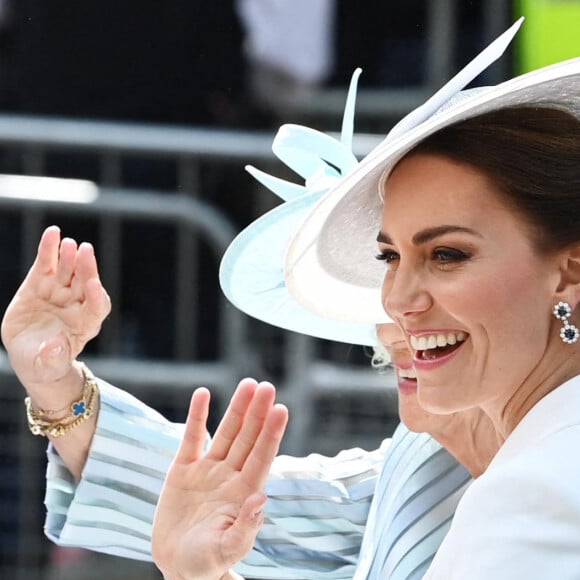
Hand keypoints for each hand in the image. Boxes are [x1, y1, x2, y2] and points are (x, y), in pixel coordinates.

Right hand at [1, 225, 110, 390]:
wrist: (31, 355)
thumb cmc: (46, 363)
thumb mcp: (48, 365)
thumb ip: (53, 357)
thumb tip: (55, 347)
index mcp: (86, 324)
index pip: (97, 307)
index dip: (96, 296)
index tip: (93, 285)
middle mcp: (76, 305)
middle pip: (85, 283)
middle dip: (86, 268)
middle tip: (86, 251)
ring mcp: (59, 292)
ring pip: (68, 270)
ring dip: (70, 257)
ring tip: (69, 243)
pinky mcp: (40, 283)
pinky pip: (47, 263)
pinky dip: (49, 248)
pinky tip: (52, 233)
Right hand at [152, 378, 287, 579]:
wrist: (178, 566)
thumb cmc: (207, 563)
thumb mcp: (228, 550)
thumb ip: (246, 527)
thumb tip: (262, 498)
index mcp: (245, 493)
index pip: (262, 457)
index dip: (271, 434)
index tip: (281, 410)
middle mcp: (231, 475)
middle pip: (247, 438)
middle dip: (257, 413)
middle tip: (267, 387)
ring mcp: (208, 470)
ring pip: (226, 433)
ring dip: (236, 408)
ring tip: (248, 385)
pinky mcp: (183, 469)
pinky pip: (192, 438)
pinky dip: (197, 416)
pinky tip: (203, 394)